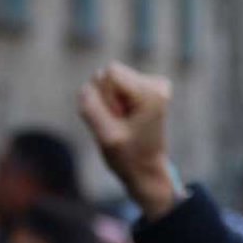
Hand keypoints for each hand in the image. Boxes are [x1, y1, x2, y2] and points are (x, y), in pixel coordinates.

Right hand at [78, 62, 178, 218]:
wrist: (146, 169)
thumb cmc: (129, 156)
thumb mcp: (105, 136)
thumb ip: (90, 107)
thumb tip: (85, 87)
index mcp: (151, 93)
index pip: (109, 73)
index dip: (104, 97)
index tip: (116, 118)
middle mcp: (156, 84)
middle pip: (108, 73)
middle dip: (106, 99)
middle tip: (119, 123)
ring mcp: (152, 85)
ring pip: (108, 80)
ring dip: (108, 103)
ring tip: (122, 123)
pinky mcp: (145, 89)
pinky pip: (113, 87)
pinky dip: (113, 104)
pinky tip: (125, 120)